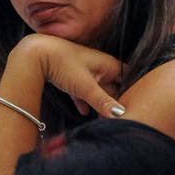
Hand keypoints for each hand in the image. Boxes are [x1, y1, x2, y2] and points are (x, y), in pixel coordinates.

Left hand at [10, 35, 124, 117]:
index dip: (134, 89)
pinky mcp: (70, 77)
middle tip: (121, 118)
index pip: (128, 77)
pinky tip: (83, 112)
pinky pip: (82, 91)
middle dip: (115, 101)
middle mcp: (98, 66)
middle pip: (113, 86)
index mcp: (107, 64)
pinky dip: (84, 101)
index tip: (138, 105)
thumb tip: (122, 116)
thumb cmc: (64, 64)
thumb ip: (104, 102)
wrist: (35, 54)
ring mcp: (84, 71)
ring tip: (103, 119)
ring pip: (97, 89)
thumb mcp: (86, 86)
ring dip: (99, 103)